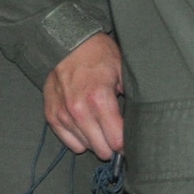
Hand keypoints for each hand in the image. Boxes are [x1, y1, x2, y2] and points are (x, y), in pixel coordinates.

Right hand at [43, 32, 123, 159]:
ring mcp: (63, 114)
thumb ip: (131, 97)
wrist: (68, 44)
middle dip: (113, 146)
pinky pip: (69, 142)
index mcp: (100, 99)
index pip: (116, 139)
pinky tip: (88, 129)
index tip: (132, 142)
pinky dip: (80, 140)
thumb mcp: (123, 72)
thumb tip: (141, 120)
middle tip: (118, 138)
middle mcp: (79, 110)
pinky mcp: (51, 115)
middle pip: (101, 148)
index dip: (127, 144)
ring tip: (104, 130)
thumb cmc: (100, 56)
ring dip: (97, 142)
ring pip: (86, 147)